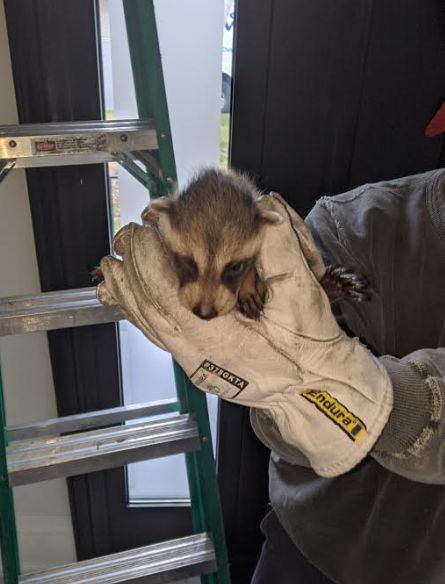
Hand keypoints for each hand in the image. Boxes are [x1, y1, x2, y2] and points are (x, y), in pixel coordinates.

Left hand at [97, 194, 391, 476]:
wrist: (317, 390)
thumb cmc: (311, 351)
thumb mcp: (303, 298)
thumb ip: (282, 252)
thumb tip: (266, 209)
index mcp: (220, 341)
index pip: (170, 298)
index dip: (151, 263)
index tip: (141, 232)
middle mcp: (199, 356)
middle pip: (152, 311)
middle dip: (134, 271)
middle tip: (123, 238)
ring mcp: (196, 363)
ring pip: (152, 326)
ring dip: (130, 293)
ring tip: (112, 266)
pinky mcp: (199, 362)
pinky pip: (161, 336)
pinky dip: (142, 313)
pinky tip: (131, 298)